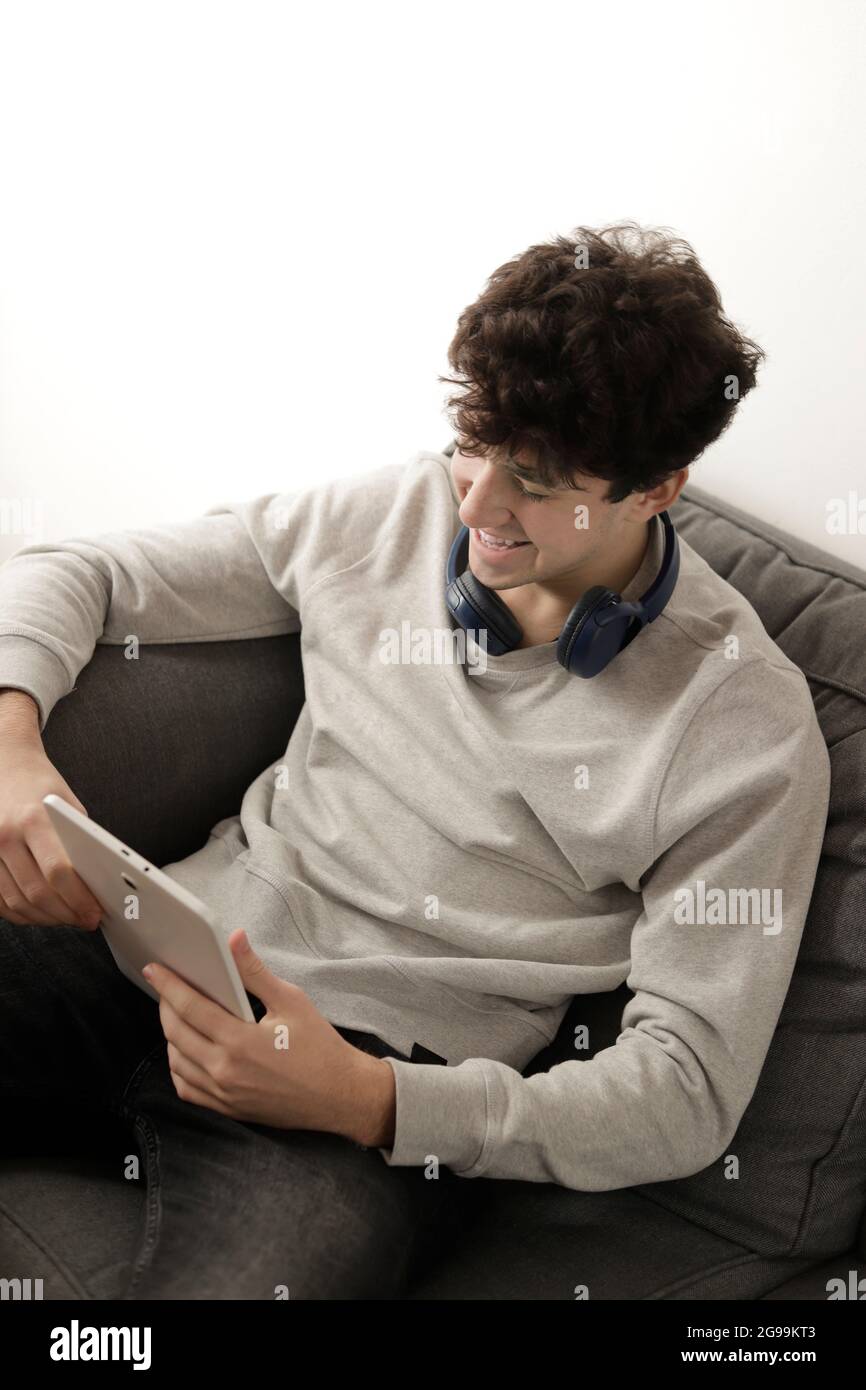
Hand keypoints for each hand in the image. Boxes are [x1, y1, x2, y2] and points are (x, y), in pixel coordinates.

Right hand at [0, 709, 105, 928]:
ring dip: (45, 918)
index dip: (79, 900)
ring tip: (66, 918)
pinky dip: (21, 913)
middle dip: (66, 914)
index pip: (58, 872)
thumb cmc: (40, 784)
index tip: (94, 913)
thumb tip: (100, 883)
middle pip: (37, 893)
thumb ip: (80, 841)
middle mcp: (5, 835)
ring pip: (16, 902)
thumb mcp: (68, 805)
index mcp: (34, 818)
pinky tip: (40, 912)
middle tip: (85, 920)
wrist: (4, 763)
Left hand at [144, 928, 395, 1141]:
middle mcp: (225, 1071)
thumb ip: (255, 971)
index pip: (190, 1007)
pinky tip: (187, 1050)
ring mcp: (224, 1094)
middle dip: (165, 1005)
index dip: (168, 985)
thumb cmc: (320, 1046)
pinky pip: (187, 1089)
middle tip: (165, 986)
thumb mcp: (292, 1000)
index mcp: (240, 1041)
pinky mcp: (228, 1109)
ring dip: (170, 1035)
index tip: (154, 969)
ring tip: (177, 1014)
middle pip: (176, 1033)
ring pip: (176, 1062)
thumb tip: (233, 939)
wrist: (341, 1096)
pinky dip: (179, 1067)